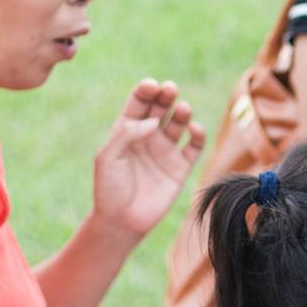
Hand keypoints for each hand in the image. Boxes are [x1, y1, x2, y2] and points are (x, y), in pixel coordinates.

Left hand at [91, 79, 206, 237]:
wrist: (122, 220)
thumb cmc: (109, 188)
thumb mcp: (108, 156)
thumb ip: (128, 134)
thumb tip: (153, 122)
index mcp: (126, 131)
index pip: (139, 103)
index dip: (146, 91)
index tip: (151, 86)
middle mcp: (147, 137)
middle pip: (160, 108)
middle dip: (166, 96)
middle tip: (170, 90)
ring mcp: (165, 151)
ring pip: (178, 123)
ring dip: (182, 112)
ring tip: (182, 109)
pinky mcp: (180, 168)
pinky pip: (194, 146)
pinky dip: (198, 135)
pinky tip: (195, 129)